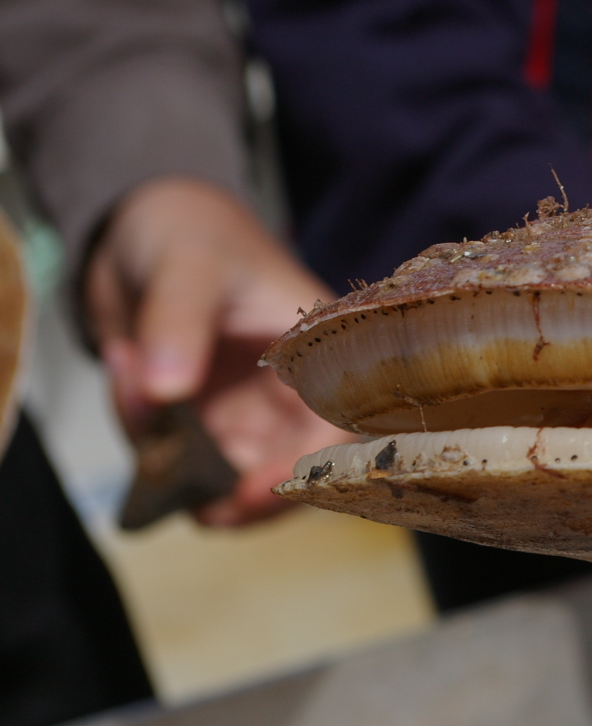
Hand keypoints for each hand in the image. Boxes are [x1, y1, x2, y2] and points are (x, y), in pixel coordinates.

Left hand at [86, 177, 348, 525]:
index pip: (333, 432)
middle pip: (281, 472)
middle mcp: (287, 393)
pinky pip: (171, 456)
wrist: (140, 229)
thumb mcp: (188, 265)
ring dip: (167, 455)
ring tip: (128, 384)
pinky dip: (141, 437)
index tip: (241, 495)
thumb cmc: (191, 230)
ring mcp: (240, 410)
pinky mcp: (197, 419)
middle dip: (226, 489)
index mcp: (316, 354)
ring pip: (218, 472)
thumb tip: (167, 392)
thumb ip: (178, 323)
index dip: (299, 473)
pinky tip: (123, 377)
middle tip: (176, 493)